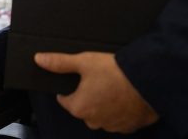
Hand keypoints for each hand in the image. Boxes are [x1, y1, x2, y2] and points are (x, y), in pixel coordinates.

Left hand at [35, 51, 158, 133]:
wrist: (149, 81)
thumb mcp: (84, 62)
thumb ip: (60, 62)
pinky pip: (117, 119)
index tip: (82, 78)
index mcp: (78, 107)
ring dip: (104, 103)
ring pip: (100, 114)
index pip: (65, 99)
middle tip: (100, 79)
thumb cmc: (115, 72)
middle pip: (83, 107)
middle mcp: (92, 121)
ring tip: (114, 86)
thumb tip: (39, 59)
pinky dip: (119, 110)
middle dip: (88, 95)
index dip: (71, 87)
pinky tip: (125, 96)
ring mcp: (111, 126)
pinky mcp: (128, 127)